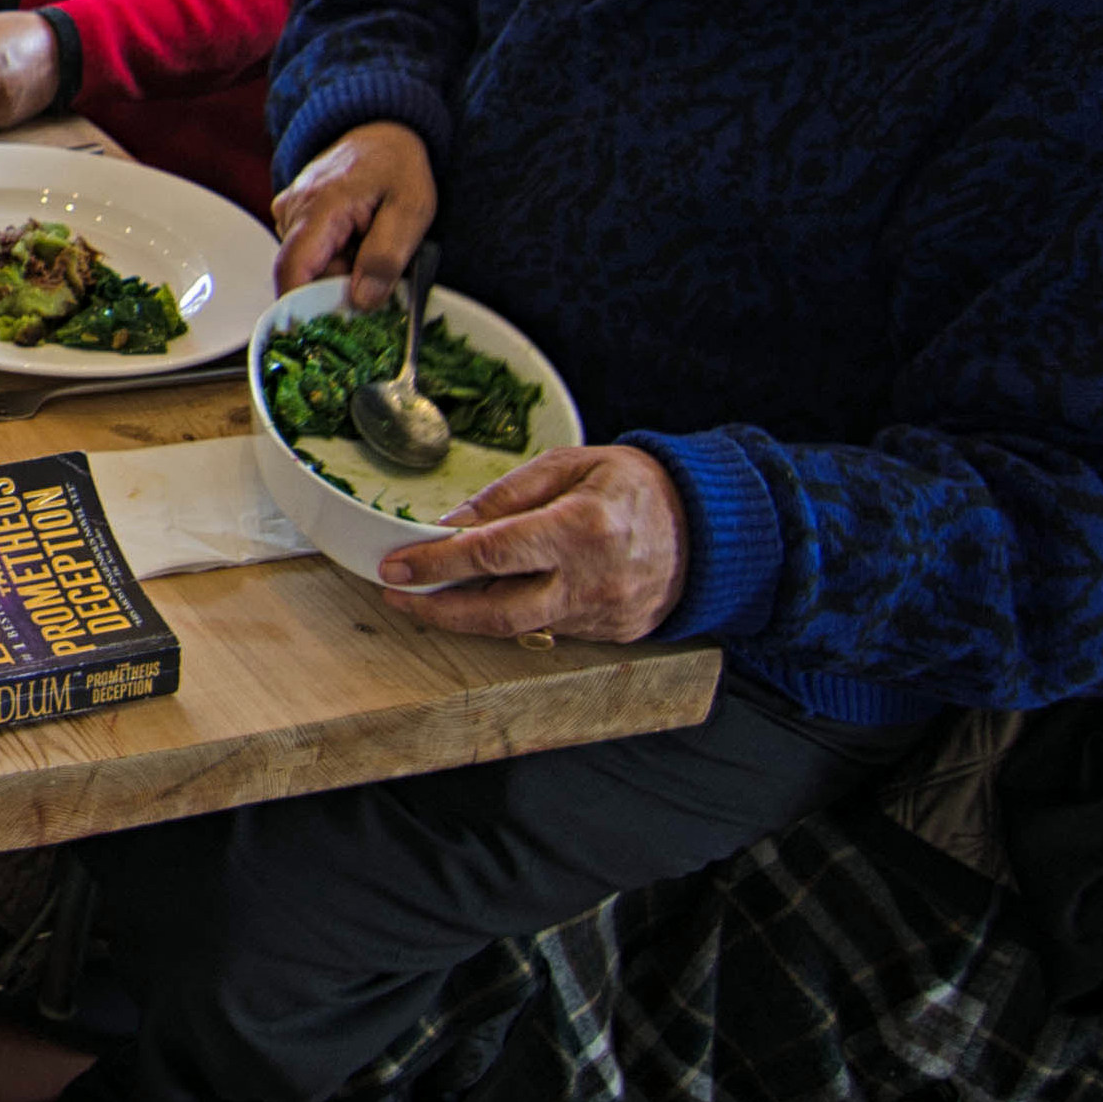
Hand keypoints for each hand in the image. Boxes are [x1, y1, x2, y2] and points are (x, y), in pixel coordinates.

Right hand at [269, 122, 436, 302]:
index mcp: (321, 207)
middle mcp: (294, 210)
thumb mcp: (411, 210)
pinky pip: (304, 252)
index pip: (293, 271)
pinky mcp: (291, 215)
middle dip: (335, 287)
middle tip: (375, 277)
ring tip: (367, 249)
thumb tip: (361, 301)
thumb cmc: (398, 166)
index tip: (326, 330)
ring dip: (335, 272)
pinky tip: (353, 242)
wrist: (382, 129)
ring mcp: (288, 211)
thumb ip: (386, 257)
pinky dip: (330, 258)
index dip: (302, 307)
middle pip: (300, 274)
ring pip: (304, 265)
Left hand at [376, 444, 688, 641]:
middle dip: (439, 610)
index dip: (436, 564)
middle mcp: (591, 581)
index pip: (492, 554)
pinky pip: (548, 630)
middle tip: (398, 595)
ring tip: (434, 593)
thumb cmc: (634, 485)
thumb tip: (449, 524)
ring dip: (470, 614)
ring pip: (519, 626)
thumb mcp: (570, 465)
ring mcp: (603, 615)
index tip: (395, 566)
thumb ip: (507, 495)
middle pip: (498, 613)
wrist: (707, 526)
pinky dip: (514, 615)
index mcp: (581, 528)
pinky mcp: (611, 636)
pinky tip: (491, 597)